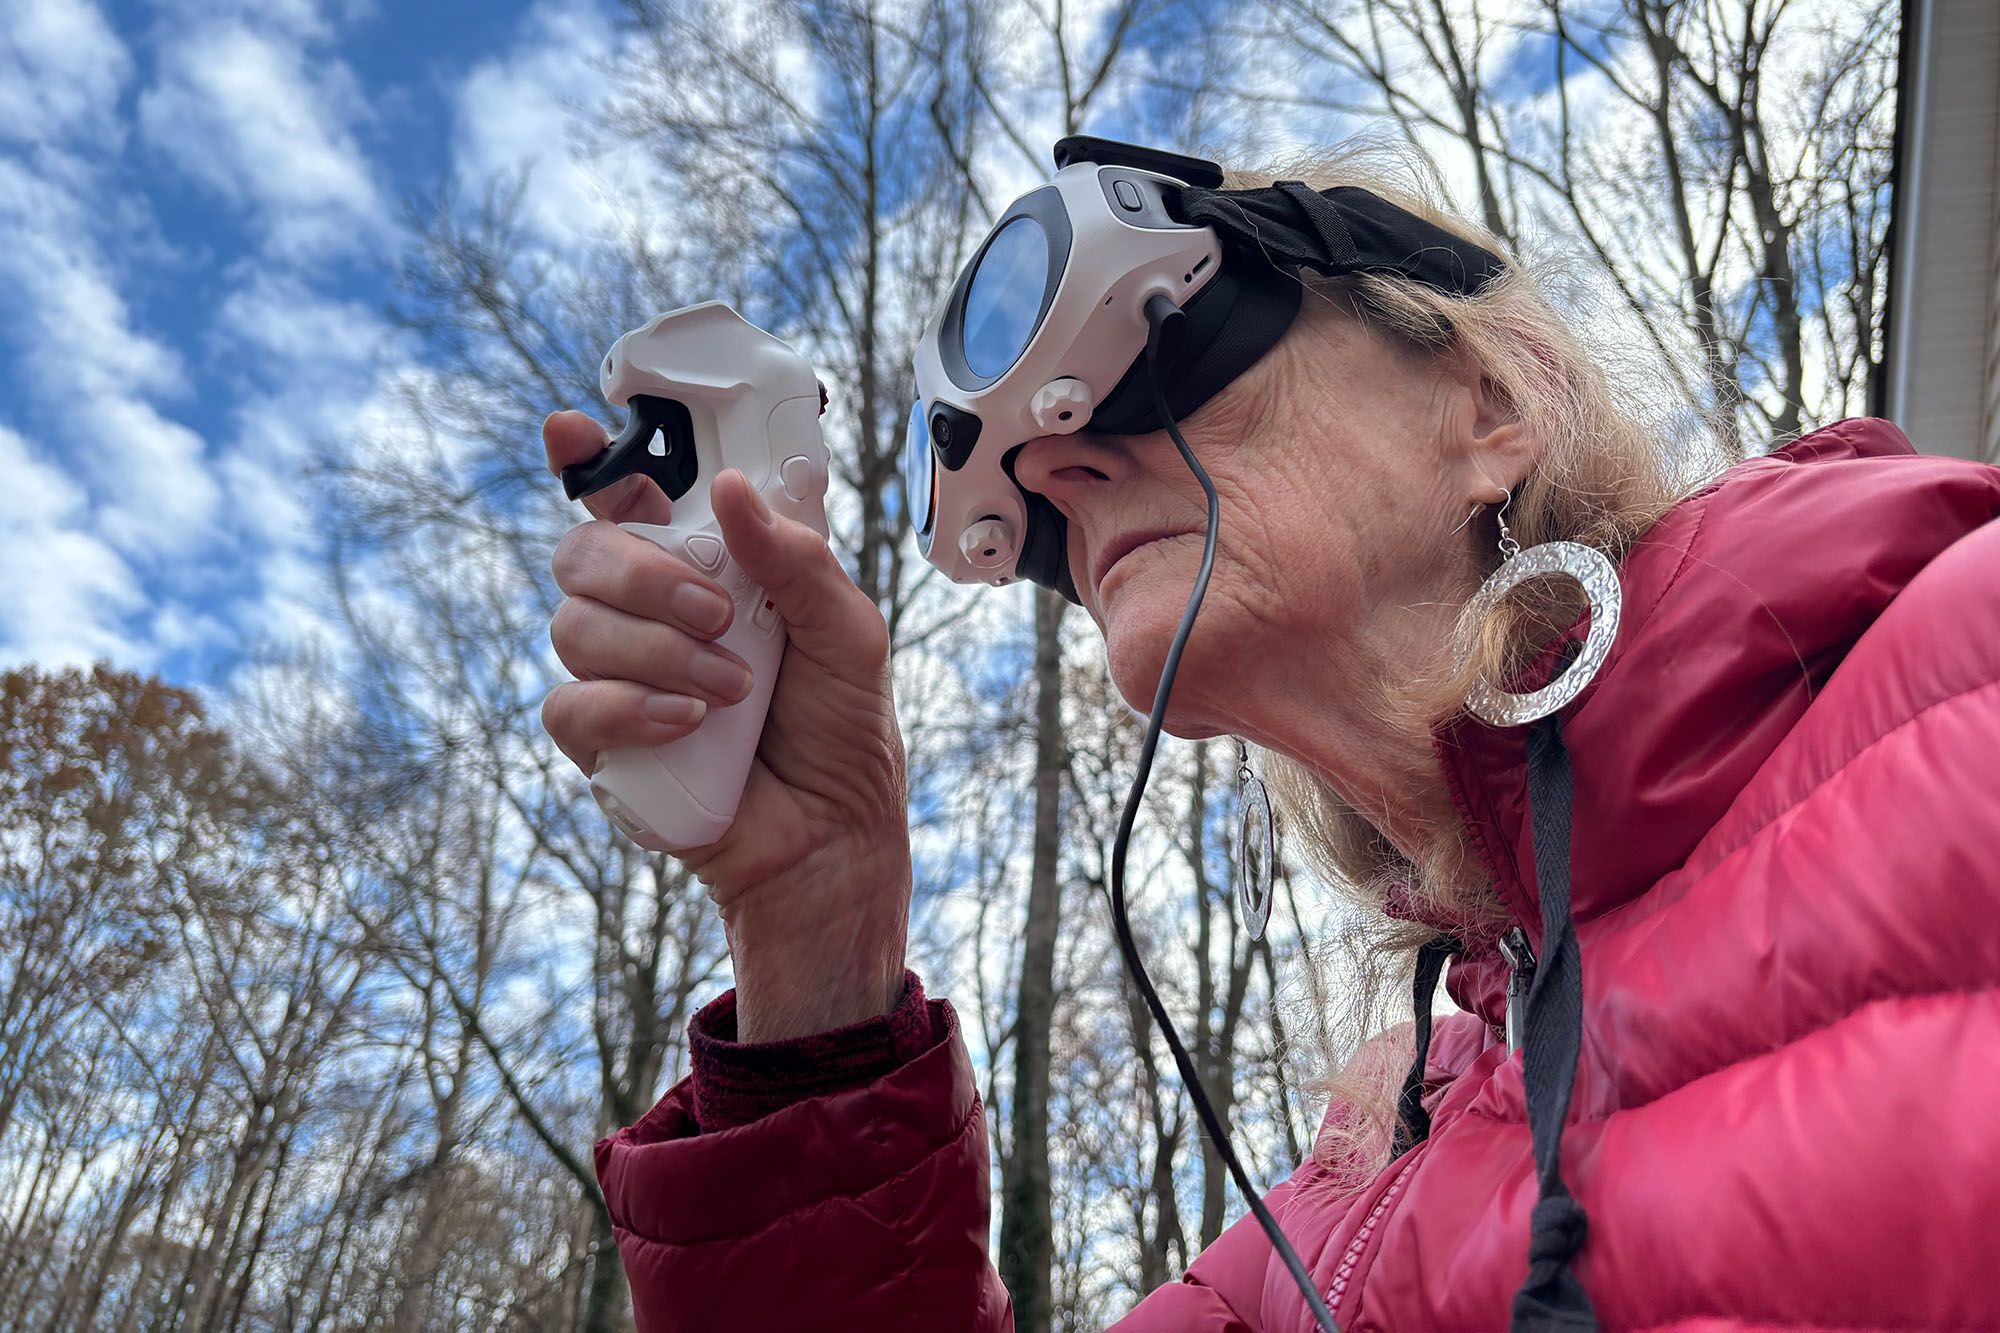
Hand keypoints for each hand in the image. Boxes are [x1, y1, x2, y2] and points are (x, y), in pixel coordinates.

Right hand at [540, 411, 910, 1041]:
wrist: (834, 834)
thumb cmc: (843, 727)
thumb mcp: (848, 631)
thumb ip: (797, 561)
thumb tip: (734, 492)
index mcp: (706, 567)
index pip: (629, 497)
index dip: (591, 459)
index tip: (571, 428)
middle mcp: (651, 612)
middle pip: (584, 553)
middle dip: (646, 575)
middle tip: (720, 614)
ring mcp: (619, 676)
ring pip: (574, 627)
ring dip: (660, 652)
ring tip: (733, 691)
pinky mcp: (603, 743)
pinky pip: (571, 705)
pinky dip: (631, 709)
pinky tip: (688, 724)